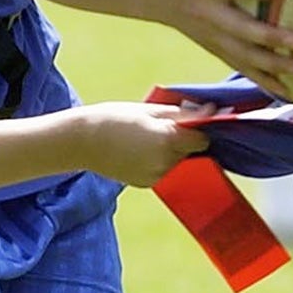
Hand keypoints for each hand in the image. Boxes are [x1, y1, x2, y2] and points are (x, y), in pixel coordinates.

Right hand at [72, 102, 210, 186]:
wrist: (81, 141)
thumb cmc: (114, 118)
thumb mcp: (150, 110)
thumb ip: (183, 114)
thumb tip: (211, 112)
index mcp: (169, 140)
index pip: (202, 140)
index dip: (198, 130)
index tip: (188, 121)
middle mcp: (166, 162)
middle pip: (190, 152)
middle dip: (182, 140)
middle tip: (160, 126)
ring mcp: (155, 176)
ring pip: (176, 162)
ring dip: (170, 151)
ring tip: (145, 138)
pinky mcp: (145, 183)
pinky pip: (162, 170)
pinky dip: (158, 161)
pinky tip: (138, 150)